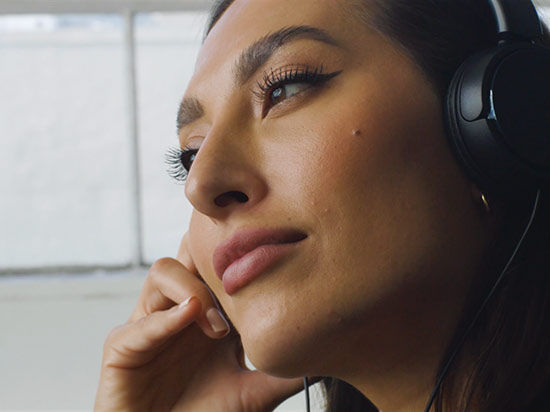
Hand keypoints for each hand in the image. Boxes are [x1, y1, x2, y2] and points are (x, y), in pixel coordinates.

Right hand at [94, 233, 305, 411]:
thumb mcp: (251, 394)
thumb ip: (281, 373)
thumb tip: (325, 360)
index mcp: (208, 313)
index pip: (220, 267)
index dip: (240, 257)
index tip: (269, 258)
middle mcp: (179, 309)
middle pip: (190, 253)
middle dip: (212, 252)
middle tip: (241, 267)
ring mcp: (149, 322)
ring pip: (164, 271)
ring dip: (193, 289)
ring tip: (218, 327)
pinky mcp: (122, 346)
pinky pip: (140, 323)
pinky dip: (165, 319)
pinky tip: (191, 317)